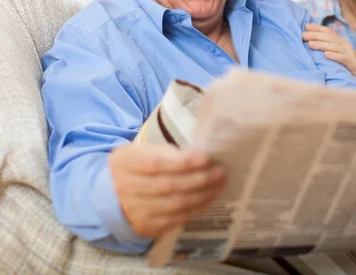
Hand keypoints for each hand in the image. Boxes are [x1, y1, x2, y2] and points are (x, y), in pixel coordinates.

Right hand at [109, 143, 225, 238]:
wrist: (111, 195)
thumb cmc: (137, 166)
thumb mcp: (144, 151)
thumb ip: (167, 153)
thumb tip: (199, 157)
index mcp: (126, 162)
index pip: (156, 163)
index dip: (183, 162)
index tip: (206, 158)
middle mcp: (126, 188)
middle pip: (168, 185)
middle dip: (199, 179)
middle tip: (220, 172)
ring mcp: (135, 210)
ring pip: (174, 204)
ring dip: (202, 195)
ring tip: (219, 184)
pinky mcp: (145, 226)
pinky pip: (175, 219)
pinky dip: (195, 208)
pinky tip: (208, 198)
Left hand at [302, 23, 355, 81]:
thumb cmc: (348, 64)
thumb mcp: (338, 53)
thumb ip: (328, 46)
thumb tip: (311, 42)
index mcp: (340, 41)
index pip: (328, 31)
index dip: (317, 27)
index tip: (305, 26)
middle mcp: (344, 45)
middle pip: (329, 38)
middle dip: (315, 35)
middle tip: (303, 35)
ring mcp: (349, 53)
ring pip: (334, 47)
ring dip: (321, 45)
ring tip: (310, 44)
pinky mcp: (352, 63)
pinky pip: (342, 58)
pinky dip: (334, 56)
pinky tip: (326, 55)